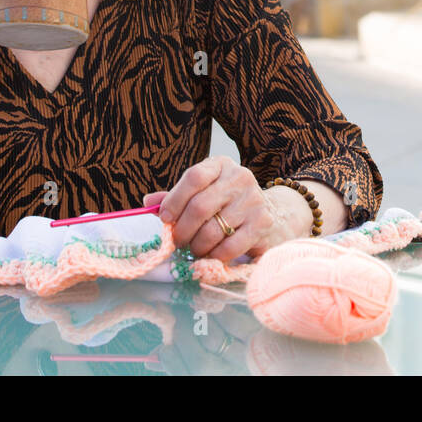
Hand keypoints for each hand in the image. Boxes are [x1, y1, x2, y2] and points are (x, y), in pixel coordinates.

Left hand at [143, 157, 297, 261]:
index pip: (194, 177)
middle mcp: (240, 177)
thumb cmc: (228, 205)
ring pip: (212, 230)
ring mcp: (254, 200)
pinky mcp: (263, 223)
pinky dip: (215, 256)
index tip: (165, 219)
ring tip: (196, 249)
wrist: (273, 213)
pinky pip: (229, 246)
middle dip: (183, 230)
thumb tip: (148, 203)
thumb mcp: (204, 193)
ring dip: (197, 246)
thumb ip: (176, 198)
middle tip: (178, 242)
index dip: (174, 200)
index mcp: (221, 165)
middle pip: (200, 206)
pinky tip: (212, 255)